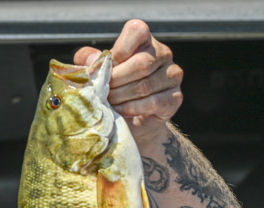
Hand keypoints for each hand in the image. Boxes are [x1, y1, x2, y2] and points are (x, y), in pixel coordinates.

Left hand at [75, 19, 182, 144]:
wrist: (129, 120)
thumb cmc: (112, 88)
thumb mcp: (96, 71)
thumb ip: (89, 60)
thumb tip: (91, 60)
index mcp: (144, 41)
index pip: (137, 31)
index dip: (119, 50)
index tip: (107, 67)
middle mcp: (163, 53)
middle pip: (141, 63)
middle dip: (116, 81)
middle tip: (102, 92)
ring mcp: (172, 75)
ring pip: (145, 85)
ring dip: (121, 97)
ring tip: (108, 103)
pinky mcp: (174, 98)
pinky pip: (153, 102)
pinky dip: (131, 109)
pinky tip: (120, 112)